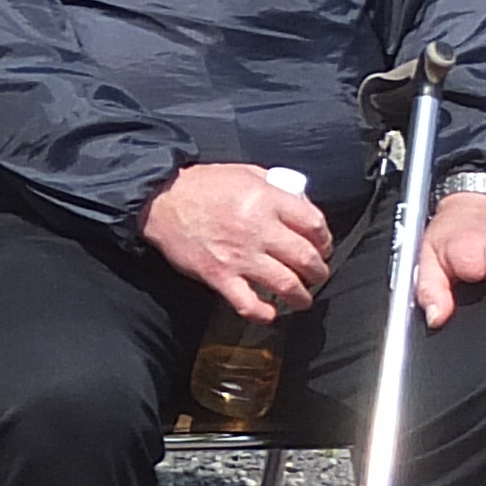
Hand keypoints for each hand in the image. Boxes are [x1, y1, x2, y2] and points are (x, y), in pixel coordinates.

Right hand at [140, 162, 335, 320]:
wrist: (159, 200)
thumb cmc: (201, 186)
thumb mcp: (245, 172)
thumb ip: (276, 188)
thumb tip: (302, 206)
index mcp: (267, 200)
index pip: (315, 225)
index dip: (325, 240)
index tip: (321, 246)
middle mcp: (258, 229)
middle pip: (307, 258)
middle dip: (319, 271)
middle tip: (316, 273)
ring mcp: (239, 255)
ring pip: (287, 285)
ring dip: (301, 296)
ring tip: (301, 298)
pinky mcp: (219, 275)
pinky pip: (249, 304)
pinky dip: (264, 313)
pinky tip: (269, 313)